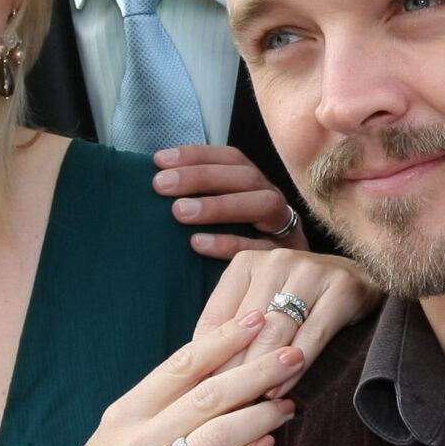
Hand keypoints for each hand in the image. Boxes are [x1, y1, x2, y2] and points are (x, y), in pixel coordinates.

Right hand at [44, 313, 298, 445]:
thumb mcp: (114, 439)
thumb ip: (155, 408)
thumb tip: (209, 367)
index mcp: (123, 417)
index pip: (180, 366)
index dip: (223, 340)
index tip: (258, 319)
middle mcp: (134, 445)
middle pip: (206, 397)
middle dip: (256, 372)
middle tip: (294, 355)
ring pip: (214, 438)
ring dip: (259, 417)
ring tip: (288, 406)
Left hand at [153, 145, 307, 257]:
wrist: (281, 289)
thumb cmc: (237, 248)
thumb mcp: (223, 219)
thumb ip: (199, 199)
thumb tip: (158, 182)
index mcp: (256, 186)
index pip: (231, 159)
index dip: (197, 155)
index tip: (159, 161)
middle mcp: (273, 200)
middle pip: (246, 177)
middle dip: (201, 176)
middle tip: (161, 185)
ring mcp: (284, 227)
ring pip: (262, 204)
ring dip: (219, 205)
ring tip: (179, 212)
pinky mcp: (285, 256)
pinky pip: (261, 247)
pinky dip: (229, 243)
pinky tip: (198, 243)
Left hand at [197, 249, 379, 396]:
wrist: (359, 277)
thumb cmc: (298, 301)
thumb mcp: (258, 304)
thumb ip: (228, 327)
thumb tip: (194, 369)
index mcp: (246, 263)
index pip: (219, 319)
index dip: (211, 360)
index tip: (205, 394)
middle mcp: (277, 260)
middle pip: (248, 329)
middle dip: (235, 372)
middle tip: (226, 409)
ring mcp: (311, 271)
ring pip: (278, 332)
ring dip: (263, 372)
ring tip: (251, 404)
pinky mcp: (342, 288)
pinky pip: (313, 336)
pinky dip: (296, 367)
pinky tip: (281, 390)